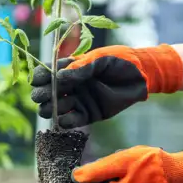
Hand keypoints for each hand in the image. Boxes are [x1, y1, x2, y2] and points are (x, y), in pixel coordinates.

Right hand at [30, 44, 182, 127]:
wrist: (143, 76)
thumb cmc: (121, 61)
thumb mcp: (100, 60)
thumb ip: (81, 69)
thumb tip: (58, 78)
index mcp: (69, 69)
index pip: (46, 73)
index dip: (39, 78)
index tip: (39, 80)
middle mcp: (70, 85)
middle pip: (46, 93)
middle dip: (42, 95)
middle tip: (44, 96)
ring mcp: (78, 100)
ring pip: (55, 108)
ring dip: (50, 110)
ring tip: (54, 109)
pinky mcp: (88, 114)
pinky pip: (71, 121)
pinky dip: (65, 122)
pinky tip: (65, 120)